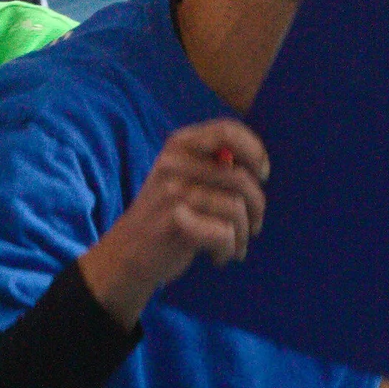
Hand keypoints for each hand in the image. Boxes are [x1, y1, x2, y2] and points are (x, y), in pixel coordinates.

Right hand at [81, 120, 269, 330]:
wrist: (126, 253)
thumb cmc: (167, 214)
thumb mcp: (184, 178)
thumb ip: (215, 166)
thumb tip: (257, 168)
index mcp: (180, 144)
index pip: (228, 130)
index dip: (255, 151)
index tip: (261, 175)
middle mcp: (174, 162)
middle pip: (241, 178)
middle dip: (257, 207)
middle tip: (253, 226)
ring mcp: (172, 190)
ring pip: (237, 209)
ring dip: (243, 236)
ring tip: (233, 246)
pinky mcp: (175, 220)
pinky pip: (225, 233)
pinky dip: (229, 250)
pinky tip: (218, 256)